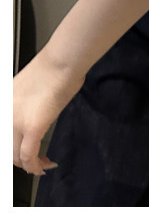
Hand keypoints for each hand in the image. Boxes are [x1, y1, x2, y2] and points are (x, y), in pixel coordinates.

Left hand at [13, 50, 84, 175]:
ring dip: (30, 164)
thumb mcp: (30, 87)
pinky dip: (36, 165)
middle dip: (20, 160)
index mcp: (3, 105)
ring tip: (42, 164)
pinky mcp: (32, 127)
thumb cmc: (55, 67)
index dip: (12, 149)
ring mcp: (16, 122)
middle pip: (7, 149)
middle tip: (34, 161)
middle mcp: (5, 115)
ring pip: (16, 155)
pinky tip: (44, 166)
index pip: (3, 136)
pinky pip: (29, 155)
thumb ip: (26, 105)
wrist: (62, 61)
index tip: (22, 153)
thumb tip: (34, 114)